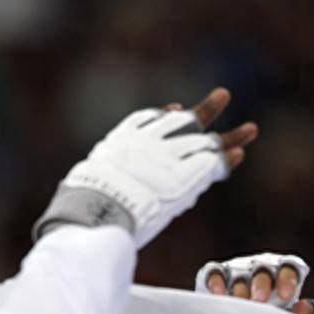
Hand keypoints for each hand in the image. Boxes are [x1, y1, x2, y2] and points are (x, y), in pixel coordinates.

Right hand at [35, 88, 257, 247]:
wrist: (100, 207)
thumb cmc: (82, 206)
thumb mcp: (80, 189)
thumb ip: (83, 192)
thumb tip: (62, 216)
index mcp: (122, 143)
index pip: (146, 121)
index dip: (164, 116)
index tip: (174, 108)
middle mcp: (149, 143)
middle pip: (182, 123)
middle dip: (203, 113)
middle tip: (222, 96)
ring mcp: (169, 157)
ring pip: (205, 142)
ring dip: (229, 137)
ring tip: (251, 131)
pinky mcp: (186, 176)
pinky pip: (210, 164)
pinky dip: (224, 160)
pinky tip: (237, 155)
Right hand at [195, 252, 313, 313]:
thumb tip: (303, 305)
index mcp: (284, 275)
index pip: (290, 267)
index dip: (287, 279)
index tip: (285, 297)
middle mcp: (262, 270)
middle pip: (263, 270)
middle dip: (261, 284)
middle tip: (259, 301)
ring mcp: (239, 272)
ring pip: (240, 275)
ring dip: (240, 289)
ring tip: (240, 304)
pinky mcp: (217, 277)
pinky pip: (215, 273)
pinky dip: (216, 281)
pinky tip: (218, 295)